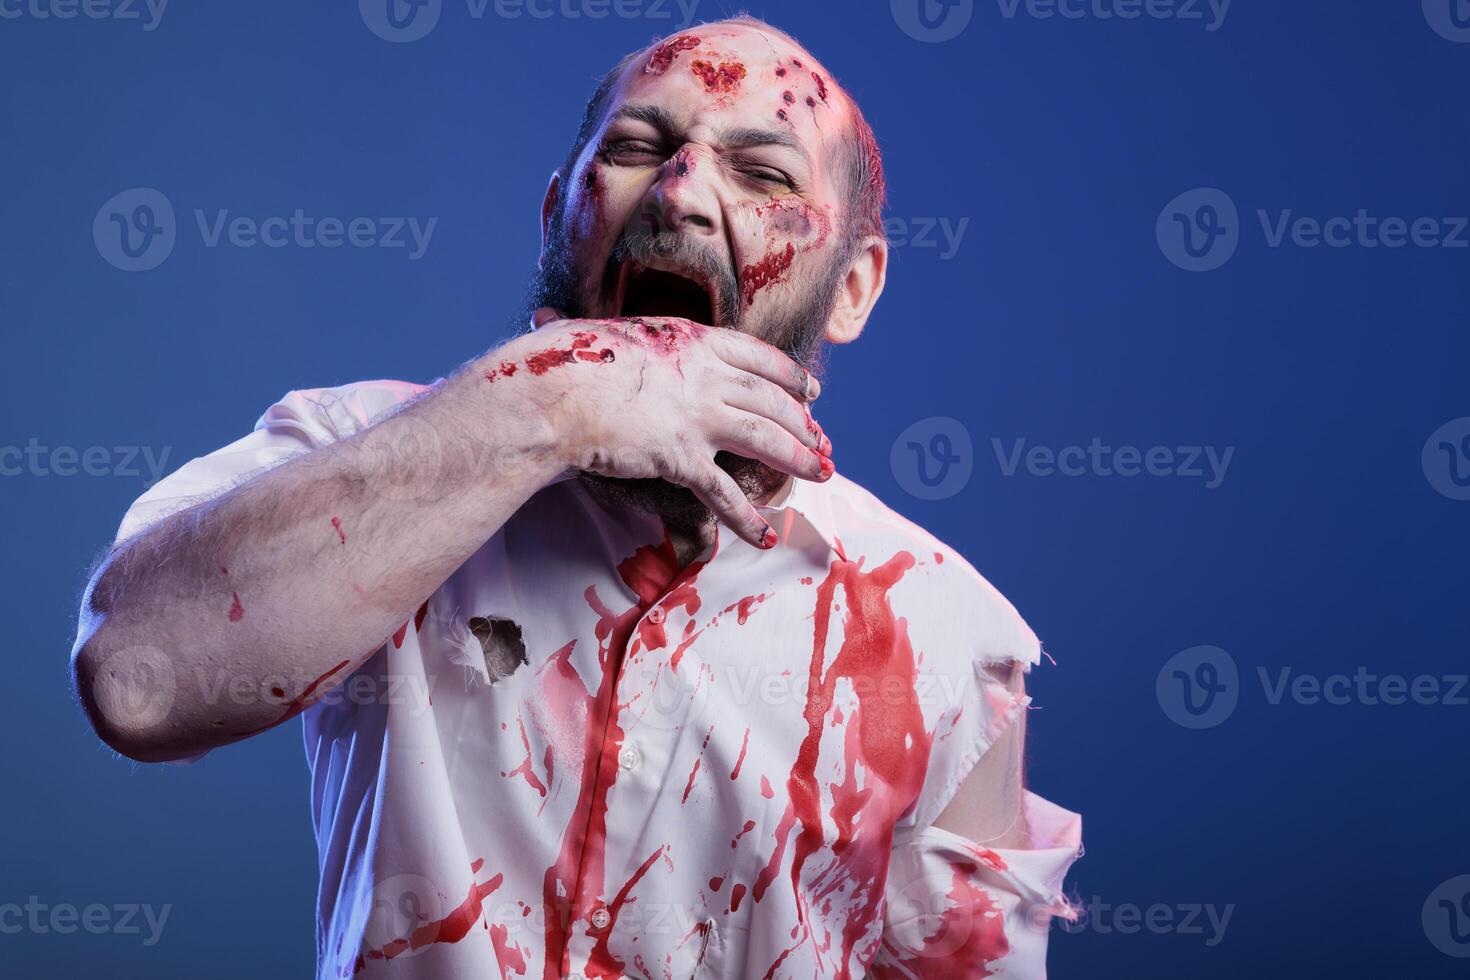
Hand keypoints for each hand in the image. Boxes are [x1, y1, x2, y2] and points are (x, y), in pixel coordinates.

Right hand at [492, 309, 832, 547]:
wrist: (551, 393)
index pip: (755, 357)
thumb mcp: (593, 336)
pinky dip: (746, 518)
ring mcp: (697, 415)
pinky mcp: (681, 455)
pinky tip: (765, 535)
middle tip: (824, 441)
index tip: (811, 391)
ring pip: (764, 437)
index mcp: (690, 340)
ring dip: (798, 457)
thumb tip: (549, 319)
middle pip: (769, 398)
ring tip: (824, 473)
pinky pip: (723, 492)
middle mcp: (704, 374)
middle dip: (802, 422)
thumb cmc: (562, 362)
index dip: (788, 376)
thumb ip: (597, 341)